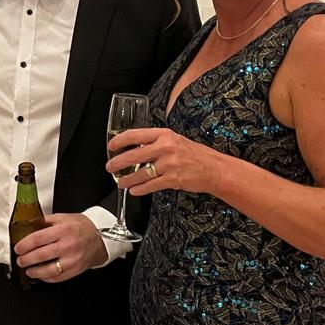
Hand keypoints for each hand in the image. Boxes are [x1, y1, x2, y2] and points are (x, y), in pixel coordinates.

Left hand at [13, 213, 108, 282]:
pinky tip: (41, 275)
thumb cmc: (81, 227)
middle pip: (41, 255)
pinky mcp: (76, 270)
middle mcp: (68, 245)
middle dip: (26, 259)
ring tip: (28, 270)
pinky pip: (58, 277)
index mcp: (63, 230)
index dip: (25, 244)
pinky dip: (47, 278)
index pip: (38, 238)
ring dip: (35, 271)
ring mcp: (72, 259)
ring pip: (49, 270)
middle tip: (20, 260)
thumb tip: (28, 226)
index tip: (18, 248)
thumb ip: (46, 221)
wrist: (100, 237)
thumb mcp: (63, 218)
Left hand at [106, 127, 223, 196]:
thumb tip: (135, 147)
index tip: (111, 146)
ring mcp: (169, 164)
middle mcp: (166, 147)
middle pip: (134, 155)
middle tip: (110, 166)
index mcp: (164, 134)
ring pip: (140, 173)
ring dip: (127, 179)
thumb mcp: (174, 140)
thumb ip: (156, 142)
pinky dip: (140, 189)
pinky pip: (151, 185)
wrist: (214, 168)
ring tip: (120, 182)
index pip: (135, 134)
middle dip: (118, 162)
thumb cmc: (194, 154)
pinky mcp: (173, 179)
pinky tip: (134, 190)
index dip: (120, 140)